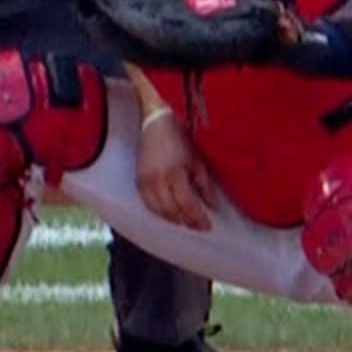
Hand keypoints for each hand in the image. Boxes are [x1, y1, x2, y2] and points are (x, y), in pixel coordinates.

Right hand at [134, 106, 212, 230]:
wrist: (154, 125)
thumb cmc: (179, 140)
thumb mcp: (196, 160)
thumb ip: (204, 184)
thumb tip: (213, 205)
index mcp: (175, 173)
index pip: (187, 204)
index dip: (198, 218)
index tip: (207, 226)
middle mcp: (158, 180)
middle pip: (172, 210)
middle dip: (186, 221)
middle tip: (197, 227)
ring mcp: (146, 181)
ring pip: (159, 210)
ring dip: (173, 219)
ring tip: (185, 222)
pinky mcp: (138, 181)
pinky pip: (148, 204)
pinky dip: (159, 212)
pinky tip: (168, 214)